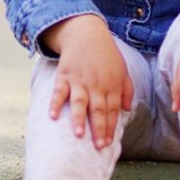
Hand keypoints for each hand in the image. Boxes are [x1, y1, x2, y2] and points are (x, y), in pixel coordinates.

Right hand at [47, 16, 132, 148]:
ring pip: (80, 102)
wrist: (86, 33)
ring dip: (79, 119)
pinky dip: (55, 103)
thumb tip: (126, 110)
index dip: (110, 127)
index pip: (112, 110)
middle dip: (98, 129)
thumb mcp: (122, 69)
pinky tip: (52, 116)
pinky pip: (59, 91)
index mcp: (112, 84)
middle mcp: (96, 84)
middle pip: (98, 109)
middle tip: (98, 146)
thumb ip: (126, 90)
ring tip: (79, 135)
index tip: (107, 143)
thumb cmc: (106, 53)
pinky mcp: (65, 75)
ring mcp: (79, 80)